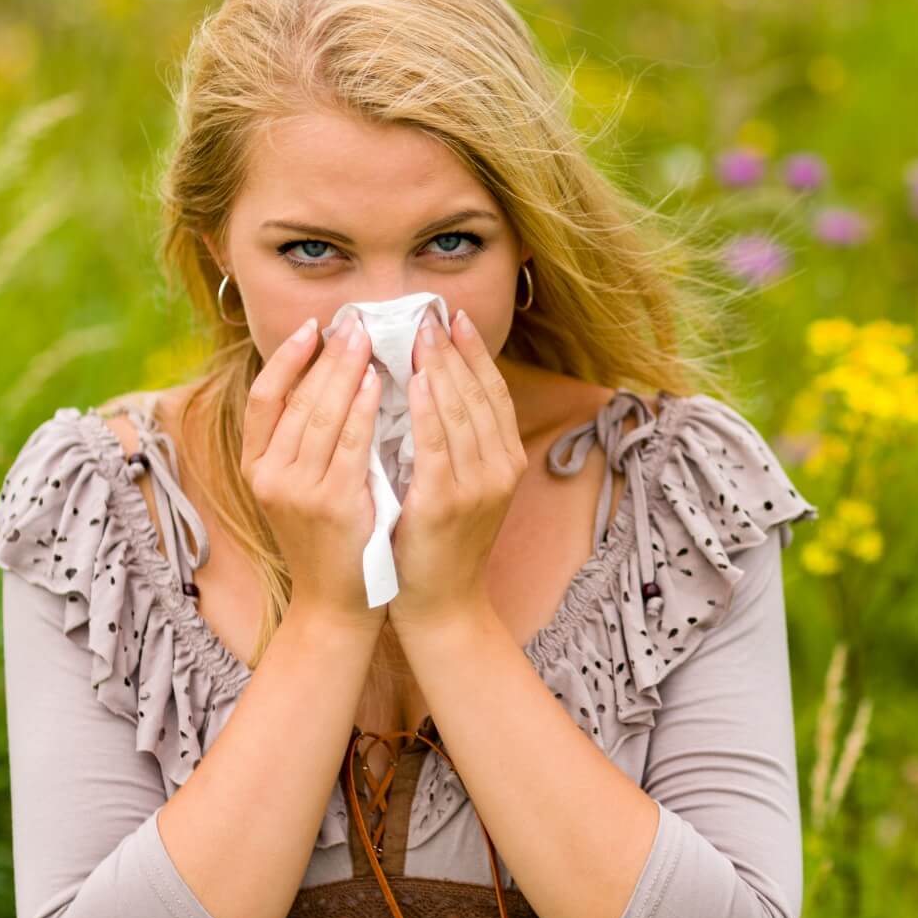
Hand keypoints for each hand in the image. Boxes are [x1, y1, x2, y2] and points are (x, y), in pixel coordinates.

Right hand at [241, 312, 386, 633]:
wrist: (336, 604)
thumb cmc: (329, 540)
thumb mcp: (303, 488)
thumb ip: (308, 442)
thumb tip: (333, 380)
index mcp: (258, 466)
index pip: (263, 398)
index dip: (284, 358)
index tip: (311, 327)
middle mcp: (269, 475)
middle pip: (296, 398)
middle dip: (326, 356)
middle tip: (353, 322)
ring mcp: (296, 490)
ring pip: (320, 415)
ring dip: (345, 372)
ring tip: (367, 339)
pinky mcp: (330, 504)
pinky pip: (349, 444)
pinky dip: (362, 409)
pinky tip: (378, 384)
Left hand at [388, 307, 526, 631]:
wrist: (441, 604)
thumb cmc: (440, 544)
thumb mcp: (462, 487)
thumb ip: (457, 444)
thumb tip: (435, 389)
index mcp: (505, 461)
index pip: (493, 393)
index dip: (476, 353)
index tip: (455, 318)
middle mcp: (500, 468)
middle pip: (478, 394)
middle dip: (452, 350)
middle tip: (429, 313)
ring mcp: (477, 486)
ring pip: (460, 412)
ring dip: (438, 368)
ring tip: (418, 334)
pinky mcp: (446, 502)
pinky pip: (435, 444)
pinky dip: (426, 409)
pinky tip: (412, 380)